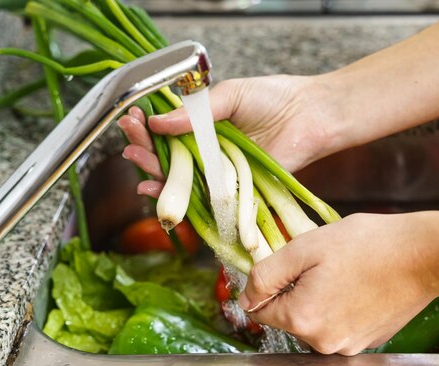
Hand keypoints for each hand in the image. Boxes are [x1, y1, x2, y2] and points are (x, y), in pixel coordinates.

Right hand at [117, 74, 343, 196]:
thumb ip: (196, 111)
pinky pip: (205, 197)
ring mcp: (222, 172)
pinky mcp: (235, 190)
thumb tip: (159, 121)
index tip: (131, 120)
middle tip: (128, 141)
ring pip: (182, 178)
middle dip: (144, 149)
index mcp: (206, 126)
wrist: (311, 115)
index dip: (148, 128)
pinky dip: (180, 197)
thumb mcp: (230, 95)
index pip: (168, 131)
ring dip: (154, 172)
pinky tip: (157, 190)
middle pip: (169, 157)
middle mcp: (210, 151)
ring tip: (135, 158)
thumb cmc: (275, 99)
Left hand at [238, 212, 437, 355]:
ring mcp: (348, 345)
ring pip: (315, 321)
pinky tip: (360, 285)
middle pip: (289, 316)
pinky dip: (342, 307)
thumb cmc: (367, 245)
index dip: (271, 283)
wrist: (423, 255)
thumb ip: (267, 274)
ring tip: (345, 273)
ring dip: (320, 298)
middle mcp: (323, 342)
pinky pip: (339, 325)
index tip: (292, 265)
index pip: (260, 309)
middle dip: (297, 290)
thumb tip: (246, 297)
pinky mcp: (368, 341)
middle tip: (324, 264)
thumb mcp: (305, 247)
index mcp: (302, 319)